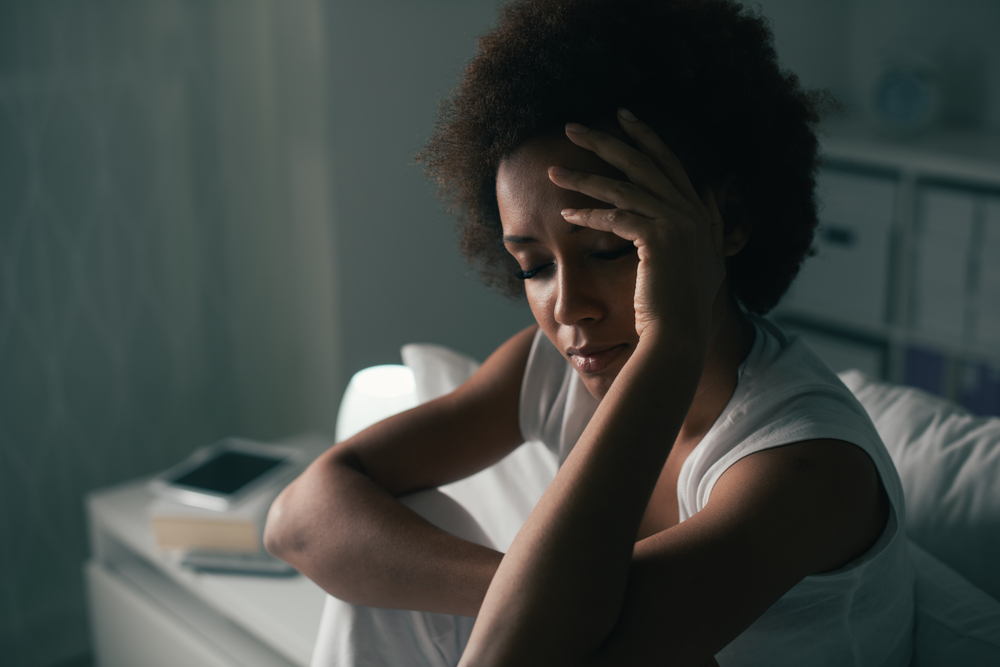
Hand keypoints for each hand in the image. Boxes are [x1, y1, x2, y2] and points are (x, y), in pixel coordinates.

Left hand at [548, 109, 726, 345]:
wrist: (681, 334)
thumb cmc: (682, 305)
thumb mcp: (705, 259)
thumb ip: (708, 222)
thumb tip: (707, 190)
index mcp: (698, 212)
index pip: (668, 162)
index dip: (645, 136)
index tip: (622, 116)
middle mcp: (691, 211)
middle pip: (642, 163)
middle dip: (605, 140)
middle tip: (572, 126)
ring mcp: (677, 223)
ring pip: (622, 188)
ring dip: (583, 178)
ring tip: (553, 171)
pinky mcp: (658, 239)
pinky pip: (615, 218)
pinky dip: (588, 216)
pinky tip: (565, 215)